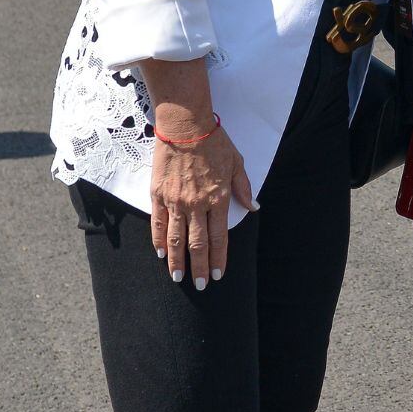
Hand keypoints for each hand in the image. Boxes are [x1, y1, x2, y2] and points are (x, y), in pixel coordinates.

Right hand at [149, 118, 255, 289]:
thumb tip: (254, 207)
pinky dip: (158, 241)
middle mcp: (197, 204)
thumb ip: (244, 188)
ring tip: (178, 277)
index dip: (218, 258)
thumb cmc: (214, 142)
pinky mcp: (158, 194)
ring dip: (177, 260)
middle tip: (199, 286)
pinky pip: (158, 223)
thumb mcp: (237, 163)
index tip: (217, 275)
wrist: (184, 125)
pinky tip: (161, 254)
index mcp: (218, 198)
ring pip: (175, 238)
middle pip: (197, 244)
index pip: (218, 237)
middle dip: (199, 267)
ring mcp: (175, 200)